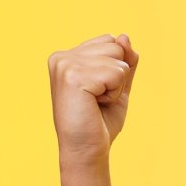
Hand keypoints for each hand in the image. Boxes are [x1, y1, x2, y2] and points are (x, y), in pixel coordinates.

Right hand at [48, 32, 138, 162]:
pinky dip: (114, 93)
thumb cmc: (99, 121)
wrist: (86, 150)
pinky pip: (117, 73)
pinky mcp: (74, 76)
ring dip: (116, 85)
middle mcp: (62, 56)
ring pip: (118, 60)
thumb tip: (124, 36)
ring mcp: (65, 65)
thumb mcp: (118, 85)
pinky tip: (95, 104)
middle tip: (97, 99)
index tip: (97, 91)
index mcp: (66, 56)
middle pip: (116, 46)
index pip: (111, 41)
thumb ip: (123, 59)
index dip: (115, 68)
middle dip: (118, 75)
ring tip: (96, 102)